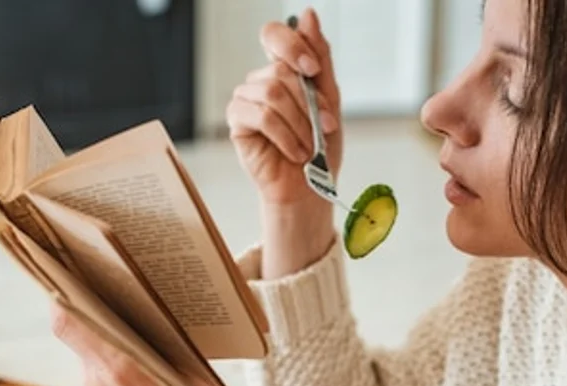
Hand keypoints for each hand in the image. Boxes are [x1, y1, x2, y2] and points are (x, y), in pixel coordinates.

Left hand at [51, 304, 271, 385]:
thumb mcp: (194, 373)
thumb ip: (159, 345)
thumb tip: (141, 318)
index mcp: (122, 369)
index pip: (68, 322)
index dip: (62, 299)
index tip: (67, 285)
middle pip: (86, 348)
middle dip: (109, 340)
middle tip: (135, 339)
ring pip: (94, 377)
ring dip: (115, 375)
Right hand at [228, 7, 343, 207]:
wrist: (309, 189)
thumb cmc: (319, 149)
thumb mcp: (329, 100)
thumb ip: (320, 58)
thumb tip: (307, 14)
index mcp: (282, 70)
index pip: (274, 35)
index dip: (292, 45)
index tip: (313, 70)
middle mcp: (260, 81)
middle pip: (280, 71)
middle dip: (310, 102)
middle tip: (326, 126)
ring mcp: (245, 100)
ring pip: (272, 92)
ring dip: (300, 122)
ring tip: (310, 146)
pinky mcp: (237, 123)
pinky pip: (261, 115)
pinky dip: (285, 135)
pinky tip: (295, 152)